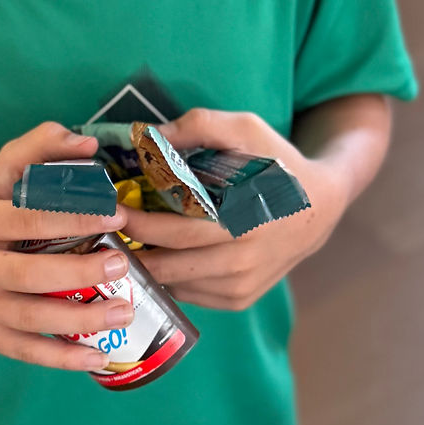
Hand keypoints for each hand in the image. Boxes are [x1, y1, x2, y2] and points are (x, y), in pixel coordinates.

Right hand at [0, 122, 134, 369]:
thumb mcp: (8, 167)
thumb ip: (43, 144)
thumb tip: (87, 144)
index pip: (27, 219)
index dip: (74, 217)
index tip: (117, 215)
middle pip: (27, 276)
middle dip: (80, 272)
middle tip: (124, 264)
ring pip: (27, 319)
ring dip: (80, 321)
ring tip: (125, 311)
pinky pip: (22, 351)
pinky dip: (61, 359)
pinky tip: (99, 357)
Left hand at [121, 108, 347, 310]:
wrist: (321, 207)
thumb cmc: (277, 163)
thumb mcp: (246, 129)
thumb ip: (199, 126)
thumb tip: (148, 136)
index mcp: (242, 222)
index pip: (176, 233)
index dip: (138, 225)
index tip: (111, 212)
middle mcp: (242, 261)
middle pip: (169, 266)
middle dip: (130, 250)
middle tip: (102, 232)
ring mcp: (241, 286)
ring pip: (176, 285)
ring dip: (146, 267)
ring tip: (121, 244)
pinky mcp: (240, 299)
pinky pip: (191, 295)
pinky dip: (168, 279)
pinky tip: (157, 256)